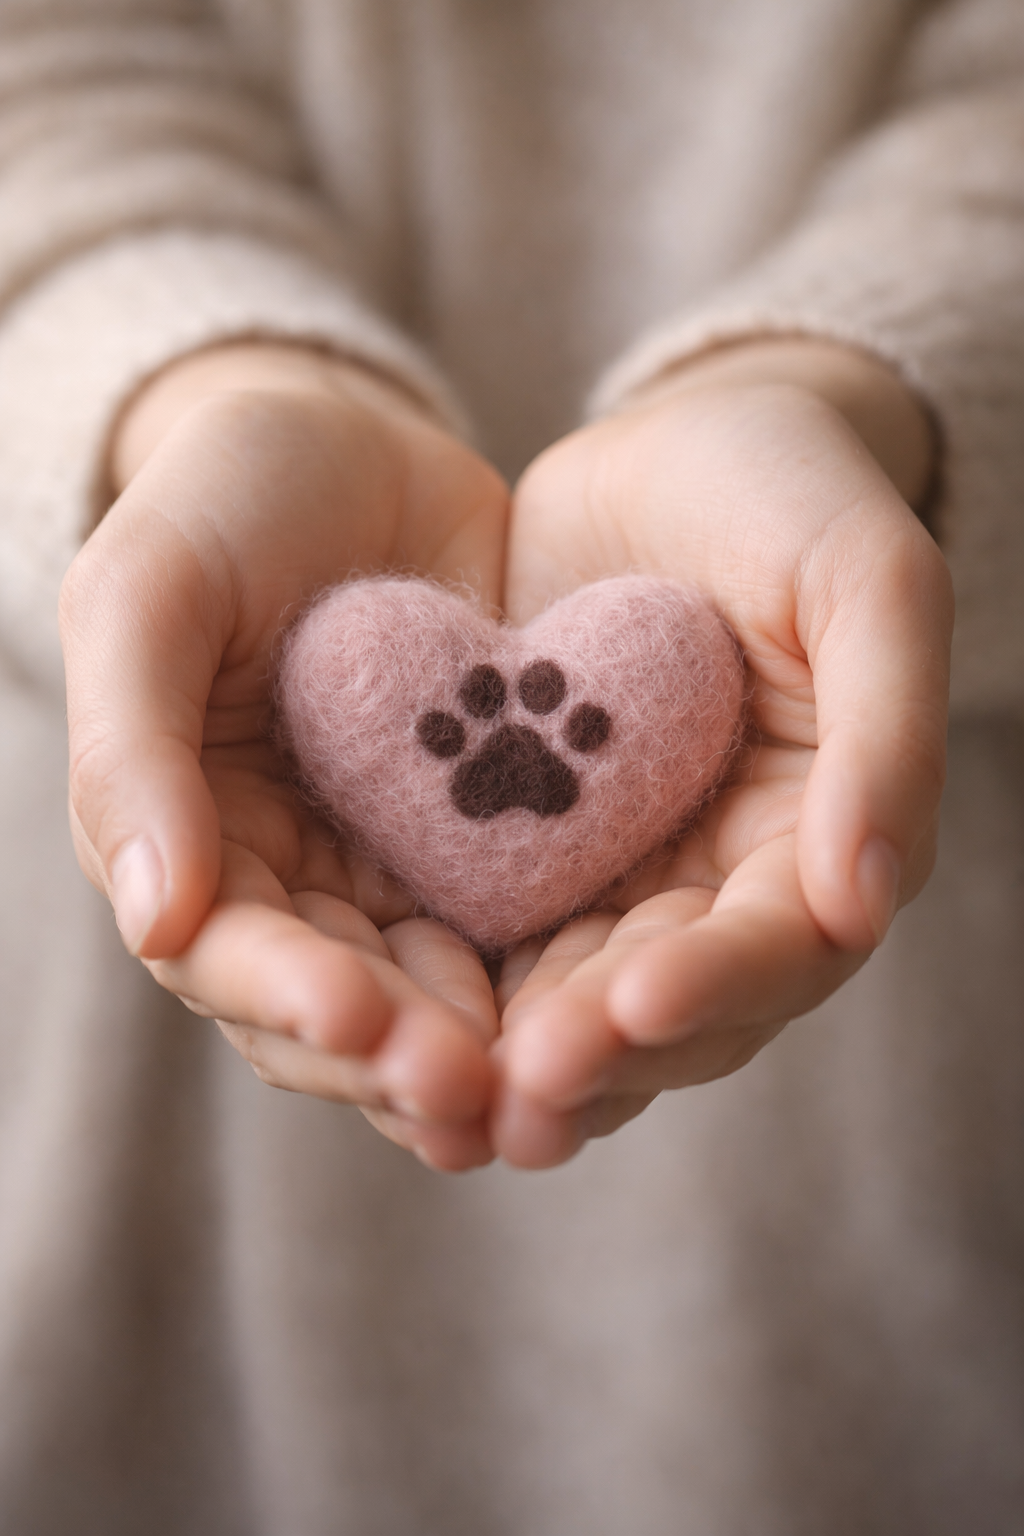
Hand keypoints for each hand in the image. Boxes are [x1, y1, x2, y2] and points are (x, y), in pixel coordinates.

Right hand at [60, 345, 508, 1169]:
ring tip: (545, 1092)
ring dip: (483, 1054)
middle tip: (474, 1090)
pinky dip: (553, 983)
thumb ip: (134, 749)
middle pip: (338, 1006)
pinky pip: (519, 931)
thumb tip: (156, 924)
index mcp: (188, 837)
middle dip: (398, 1055)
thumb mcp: (150, 589)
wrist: (357, 442)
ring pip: (433, 998)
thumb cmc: (228, 498)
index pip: (228, 953)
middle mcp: (289, 877)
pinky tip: (608, 1013)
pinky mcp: (487, 845)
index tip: (366, 1016)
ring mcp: (392, 868)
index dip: (290, 995)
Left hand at [492, 339, 952, 1167]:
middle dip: (602, 1050)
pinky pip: (501, 934)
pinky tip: (388, 1023)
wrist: (674, 445)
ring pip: (582, 997)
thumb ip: (885, 733)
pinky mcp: (537, 848)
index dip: (717, 983)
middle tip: (520, 1092)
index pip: (784, 944)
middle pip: (675, 1002)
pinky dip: (456, 988)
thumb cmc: (789, 492)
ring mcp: (628, 871)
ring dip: (523, 1056)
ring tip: (444, 1102)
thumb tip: (865, 902)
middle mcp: (727, 878)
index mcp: (824, 834)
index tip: (634, 1002)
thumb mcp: (864, 577)